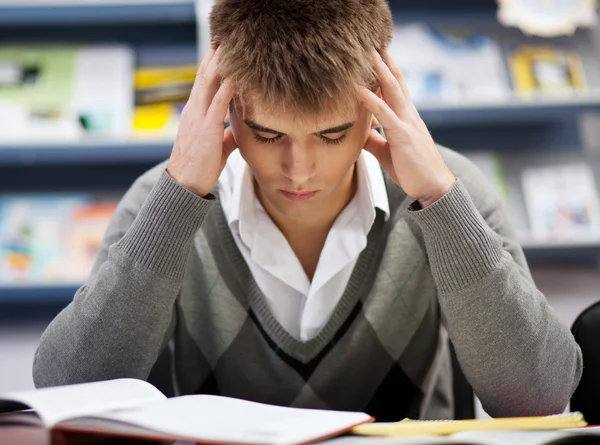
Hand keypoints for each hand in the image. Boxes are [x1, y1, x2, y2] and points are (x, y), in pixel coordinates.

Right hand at [167, 46, 236, 196]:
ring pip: (209, 83)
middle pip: (206, 74)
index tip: (223, 47)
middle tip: (225, 35)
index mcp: (197, 112)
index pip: (206, 81)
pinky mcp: (206, 130)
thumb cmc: (200, 167)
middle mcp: (195, 110)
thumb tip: (239, 129)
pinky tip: (236, 75)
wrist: (185, 185)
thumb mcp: (217, 146)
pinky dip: (227, 88)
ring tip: (231, 44)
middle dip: (216, 54)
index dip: (214, 63)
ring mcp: (199, 118)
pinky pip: (217, 104)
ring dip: (221, 63)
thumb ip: (227, 134)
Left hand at [357, 49, 455, 207]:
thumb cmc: (412, 169)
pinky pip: (384, 114)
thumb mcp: (388, 151)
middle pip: (395, 81)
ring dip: (379, 71)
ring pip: (392, 90)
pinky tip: (359, 90)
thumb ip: (374, 139)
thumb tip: (359, 133)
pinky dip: (371, 100)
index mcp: (405, 118)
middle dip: (383, 62)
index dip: (385, 71)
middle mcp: (407, 115)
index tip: (374, 55)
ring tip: (367, 53)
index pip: (394, 88)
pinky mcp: (402, 135)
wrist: (433, 186)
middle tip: (372, 42)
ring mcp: (406, 123)